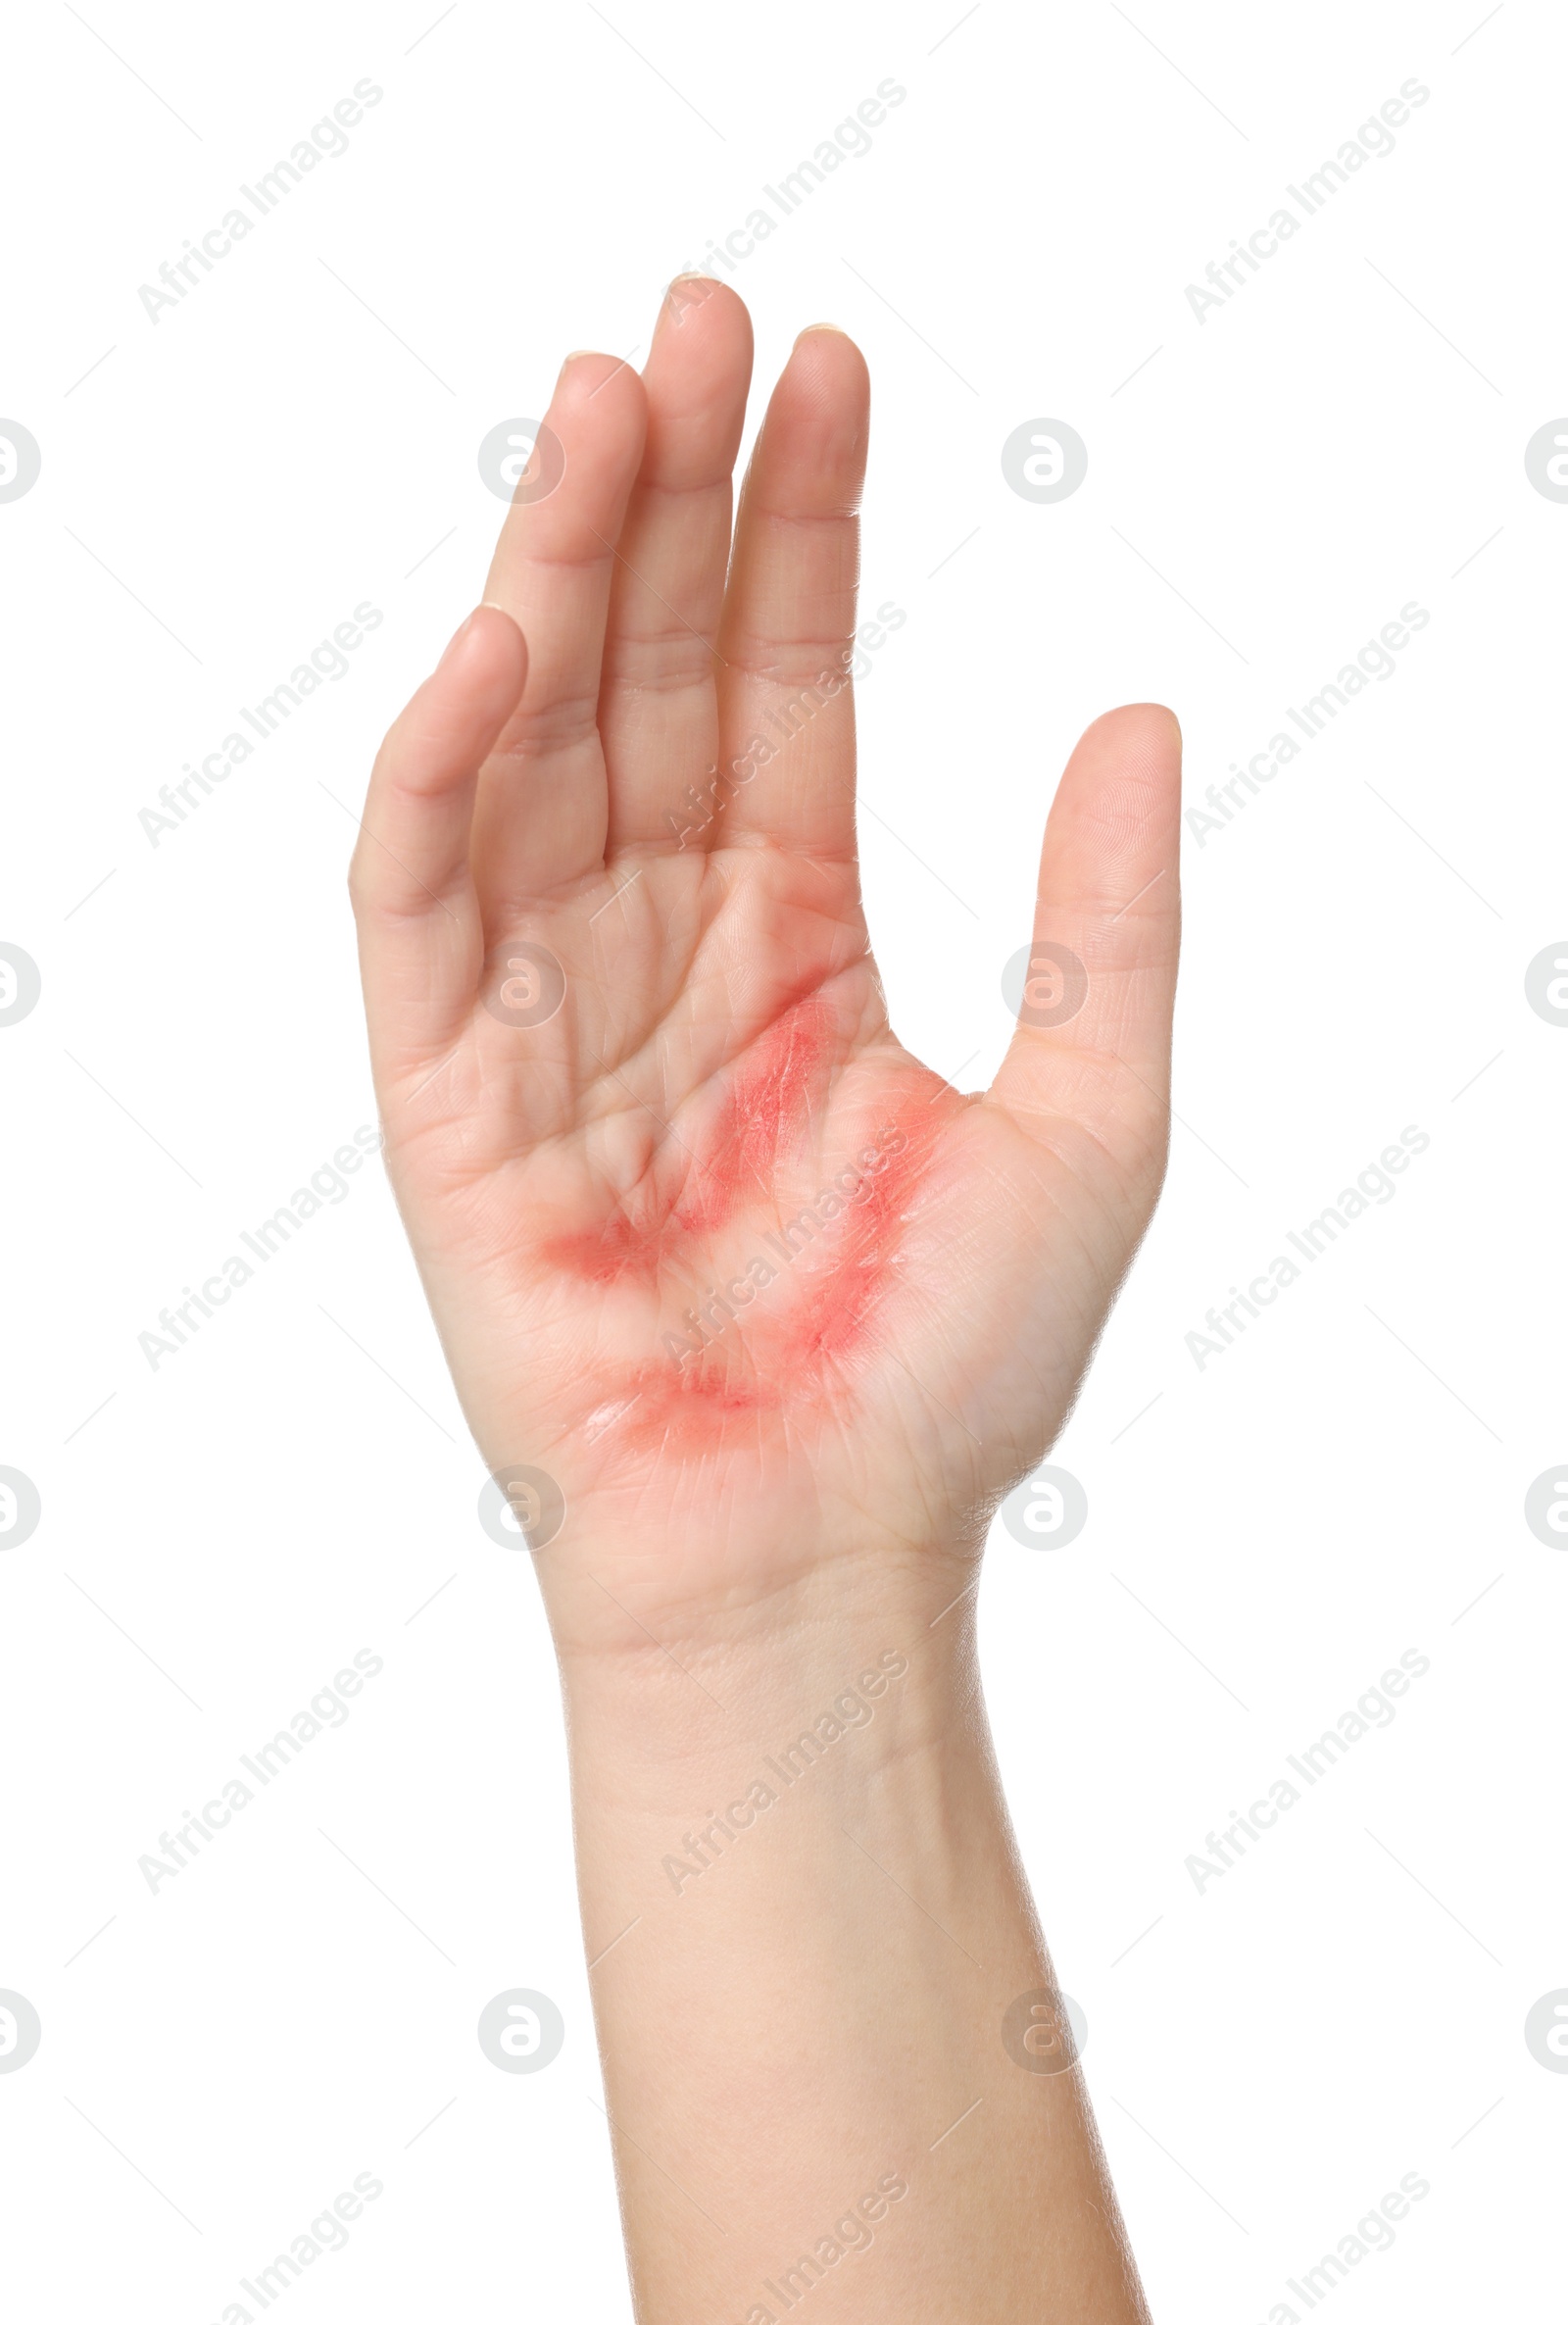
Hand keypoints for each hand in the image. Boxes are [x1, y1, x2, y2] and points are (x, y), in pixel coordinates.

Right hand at [350, 280, 1180, 1646]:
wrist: (822, 1556)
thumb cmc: (946, 1378)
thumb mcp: (1090, 1118)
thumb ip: (1102, 915)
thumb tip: (1134, 705)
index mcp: (801, 950)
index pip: (788, 693)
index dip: (803, 534)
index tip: (827, 372)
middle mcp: (668, 956)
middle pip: (654, 685)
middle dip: (671, 503)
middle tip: (694, 319)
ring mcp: (550, 1014)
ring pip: (536, 749)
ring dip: (560, 575)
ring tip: (603, 402)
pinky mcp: (447, 1097)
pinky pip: (421, 902)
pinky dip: (443, 769)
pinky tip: (500, 635)